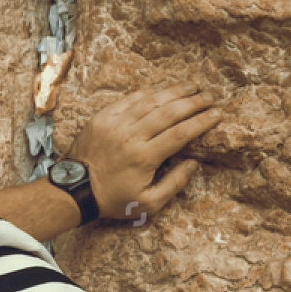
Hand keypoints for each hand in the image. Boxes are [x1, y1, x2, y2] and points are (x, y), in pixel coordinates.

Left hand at [65, 83, 221, 220]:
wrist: (73, 190)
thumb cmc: (113, 200)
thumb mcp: (147, 204)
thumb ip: (173, 184)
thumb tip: (193, 163)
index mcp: (144, 157)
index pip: (180, 133)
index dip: (201, 122)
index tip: (217, 114)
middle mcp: (131, 135)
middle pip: (169, 112)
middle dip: (193, 103)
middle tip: (209, 97)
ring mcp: (115, 123)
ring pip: (150, 101)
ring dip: (173, 92)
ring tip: (191, 87)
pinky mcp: (102, 117)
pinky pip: (129, 99)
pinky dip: (148, 93)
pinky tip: (161, 90)